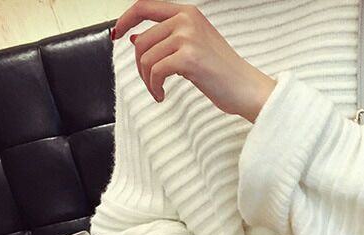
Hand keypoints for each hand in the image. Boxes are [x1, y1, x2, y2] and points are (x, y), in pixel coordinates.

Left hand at [111, 1, 276, 120]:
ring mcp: (188, 37)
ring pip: (146, 58)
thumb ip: (168, 39)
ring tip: (158, 91)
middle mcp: (186, 20)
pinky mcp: (189, 58)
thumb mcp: (195, 48)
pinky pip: (155, 72)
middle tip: (151, 83)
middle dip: (140, 67)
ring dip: (147, 80)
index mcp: (188, 13)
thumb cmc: (225, 74)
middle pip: (142, 40)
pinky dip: (154, 88)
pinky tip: (162, 96)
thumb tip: (134, 38)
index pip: (144, 6)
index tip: (116, 35)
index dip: (125, 20)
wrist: (247, 89)